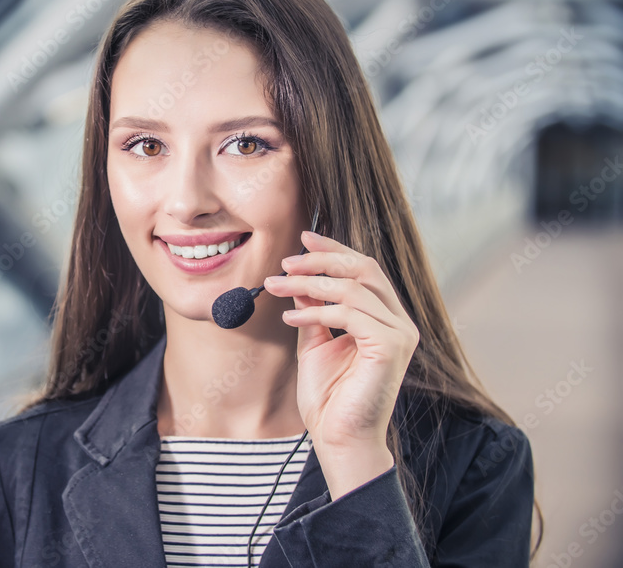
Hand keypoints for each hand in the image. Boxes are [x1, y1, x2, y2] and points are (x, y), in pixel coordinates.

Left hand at [262, 230, 419, 498]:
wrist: (338, 438)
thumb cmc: (329, 397)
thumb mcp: (316, 343)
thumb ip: (313, 311)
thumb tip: (299, 280)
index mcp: (386, 318)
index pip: (365, 270)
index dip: (335, 250)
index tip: (304, 238)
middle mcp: (399, 323)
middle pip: (365, 270)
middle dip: (322, 260)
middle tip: (286, 262)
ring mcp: (399, 334)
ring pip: (353, 290)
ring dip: (309, 284)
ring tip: (276, 287)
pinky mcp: (390, 348)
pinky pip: (351, 315)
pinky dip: (316, 311)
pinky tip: (291, 319)